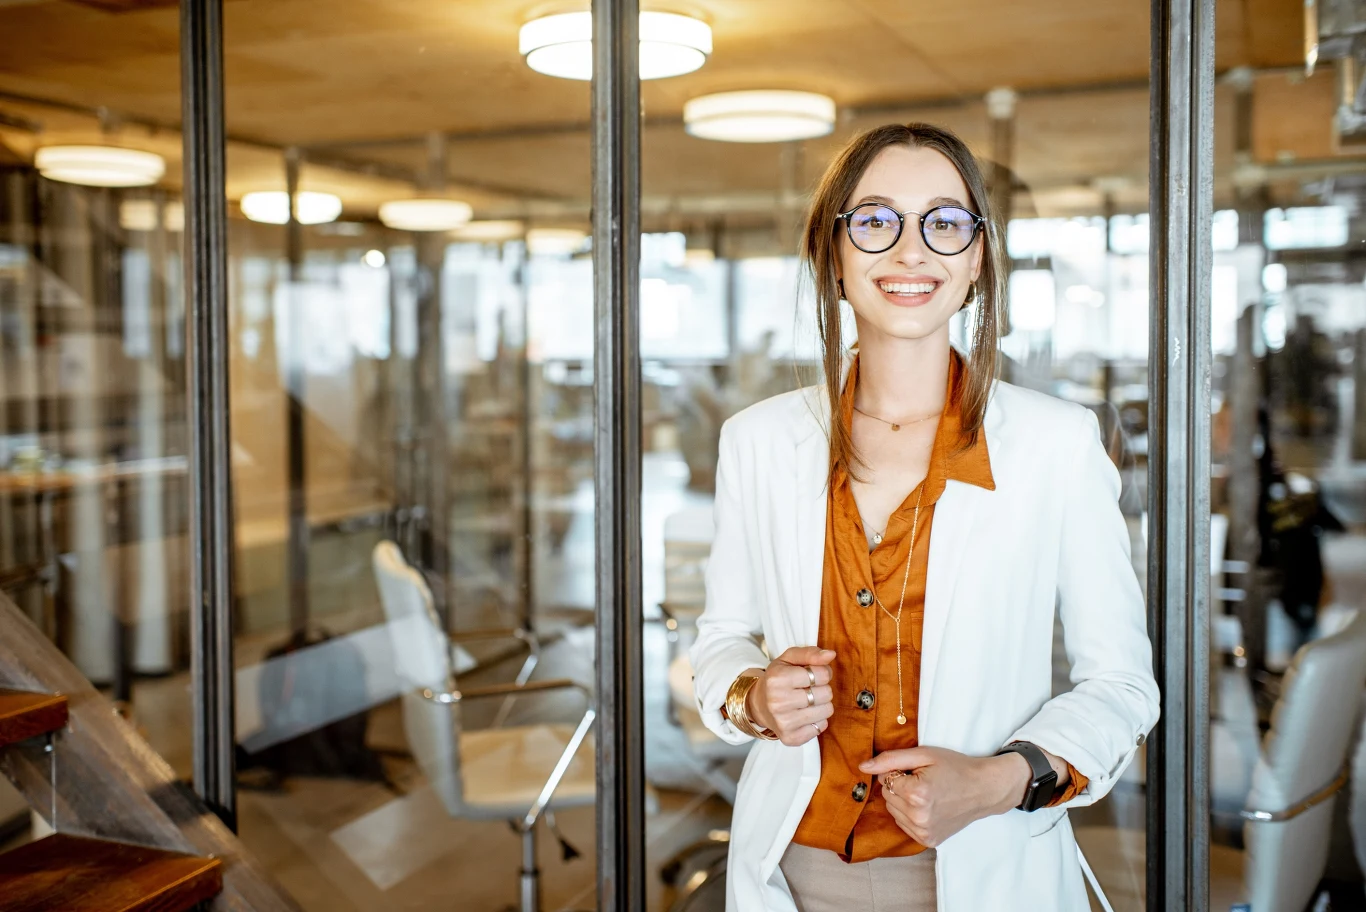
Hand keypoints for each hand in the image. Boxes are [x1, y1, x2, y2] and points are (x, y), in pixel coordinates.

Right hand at [745, 646, 835, 746]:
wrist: (759, 705)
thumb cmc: (778, 679)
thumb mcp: (789, 659)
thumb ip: (810, 653)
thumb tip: (831, 654)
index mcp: (778, 679)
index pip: (822, 674)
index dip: (822, 672)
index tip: (812, 674)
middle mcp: (778, 702)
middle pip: (826, 694)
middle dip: (822, 689)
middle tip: (808, 688)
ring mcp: (784, 722)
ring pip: (826, 711)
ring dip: (822, 705)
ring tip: (807, 701)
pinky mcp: (790, 738)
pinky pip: (821, 727)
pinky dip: (817, 720)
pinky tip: (804, 714)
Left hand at [859, 746, 1030, 846]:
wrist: (984, 790)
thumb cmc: (955, 768)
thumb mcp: (924, 755)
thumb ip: (890, 759)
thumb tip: (862, 767)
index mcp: (917, 794)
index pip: (885, 779)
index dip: (899, 771)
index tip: (918, 770)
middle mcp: (919, 817)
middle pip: (887, 796)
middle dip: (900, 786)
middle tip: (924, 780)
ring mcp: (923, 832)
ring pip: (892, 811)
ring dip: (904, 801)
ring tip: (928, 793)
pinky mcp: (927, 841)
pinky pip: (903, 824)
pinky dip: (910, 814)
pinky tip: (929, 806)